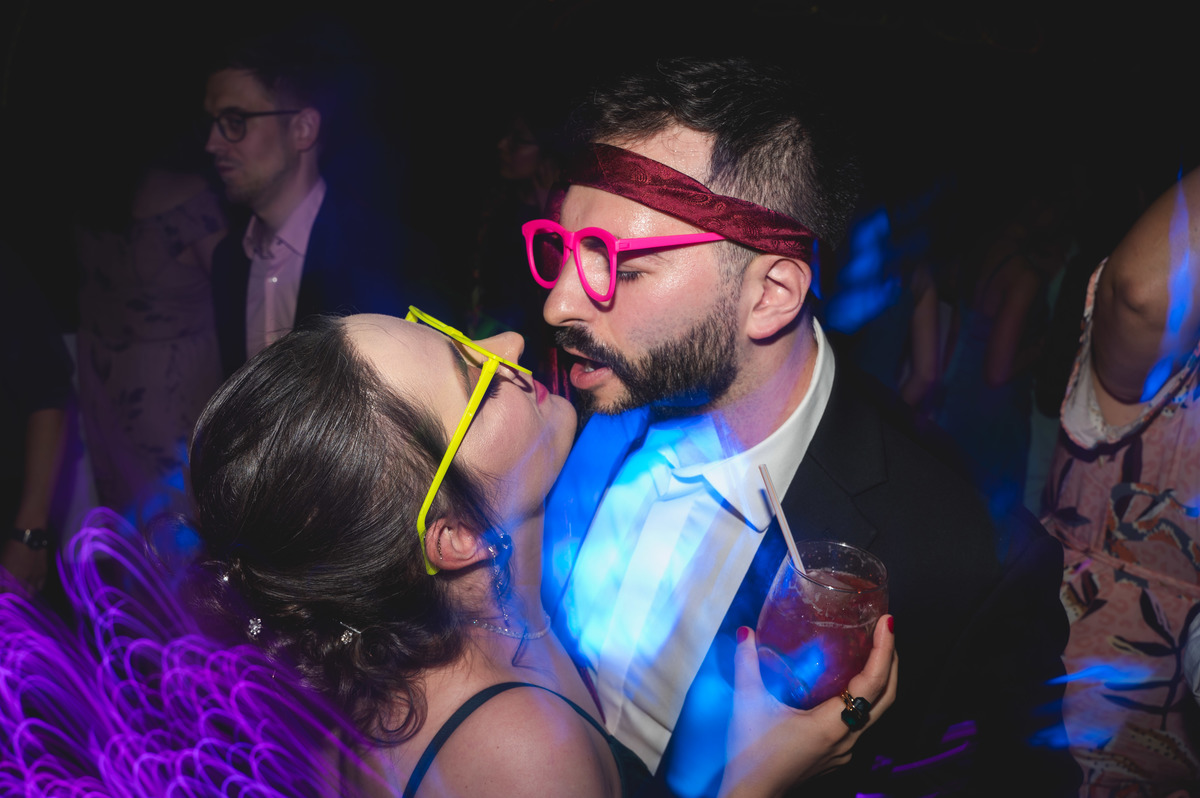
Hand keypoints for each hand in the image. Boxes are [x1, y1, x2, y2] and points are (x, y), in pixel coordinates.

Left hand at [1, 539, 48, 594]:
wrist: (29, 537)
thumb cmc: (11, 548)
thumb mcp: (2, 563)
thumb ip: (2, 576)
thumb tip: (2, 584)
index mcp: (9, 578)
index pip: (5, 594)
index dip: (4, 597)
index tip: (3, 598)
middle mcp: (22, 581)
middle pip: (19, 598)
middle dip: (15, 600)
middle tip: (13, 597)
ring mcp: (34, 578)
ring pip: (30, 594)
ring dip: (25, 596)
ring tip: (22, 595)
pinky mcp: (43, 574)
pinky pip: (40, 587)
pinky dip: (35, 589)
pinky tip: (32, 587)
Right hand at [719, 615, 897, 797]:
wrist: (752, 794)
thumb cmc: (750, 753)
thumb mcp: (748, 703)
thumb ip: (747, 665)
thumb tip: (747, 632)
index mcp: (830, 724)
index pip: (872, 683)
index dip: (883, 650)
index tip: (886, 623)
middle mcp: (847, 738)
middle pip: (887, 696)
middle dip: (891, 660)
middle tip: (885, 630)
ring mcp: (845, 750)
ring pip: (879, 710)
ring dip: (883, 679)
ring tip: (874, 650)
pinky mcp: (838, 755)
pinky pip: (863, 721)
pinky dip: (867, 696)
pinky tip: (851, 683)